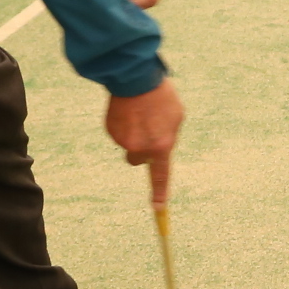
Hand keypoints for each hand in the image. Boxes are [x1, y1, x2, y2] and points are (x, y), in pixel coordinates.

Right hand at [105, 79, 185, 203]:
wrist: (135, 78)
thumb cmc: (161, 96)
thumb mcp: (177, 118)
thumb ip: (169, 137)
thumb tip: (159, 148)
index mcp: (161, 146)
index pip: (160, 176)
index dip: (160, 193)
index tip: (158, 209)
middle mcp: (140, 147)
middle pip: (138, 160)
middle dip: (142, 150)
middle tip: (147, 130)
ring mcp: (123, 140)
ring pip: (129, 145)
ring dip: (134, 135)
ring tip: (141, 113)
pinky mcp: (111, 130)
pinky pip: (119, 134)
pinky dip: (124, 125)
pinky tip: (129, 109)